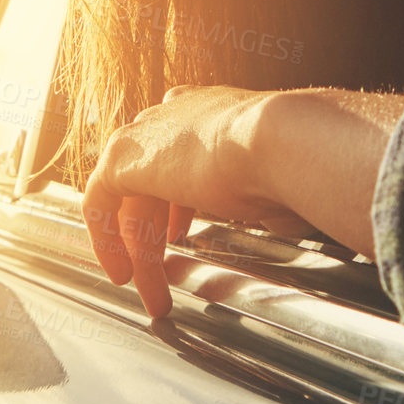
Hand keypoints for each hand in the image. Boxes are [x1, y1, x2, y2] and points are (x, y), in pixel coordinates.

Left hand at [82, 83, 403, 318]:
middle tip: (160, 267)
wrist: (286, 138)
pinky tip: (123, 272)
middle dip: (150, 225)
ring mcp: (150, 132)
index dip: (176, 191)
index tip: (180, 228)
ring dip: (139, 250)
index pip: (181, 141)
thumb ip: (274, 197)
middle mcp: (180, 114)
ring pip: (130, 199)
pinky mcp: (126, 157)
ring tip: (153, 292)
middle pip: (150, 174)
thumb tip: (300, 220)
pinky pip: (100, 202)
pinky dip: (107, 240)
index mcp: (218, 111)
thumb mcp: (285, 182)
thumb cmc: (303, 159)